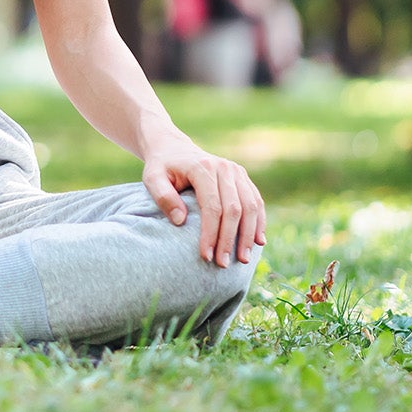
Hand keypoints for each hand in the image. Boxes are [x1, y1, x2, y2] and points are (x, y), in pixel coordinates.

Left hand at [140, 136, 266, 268]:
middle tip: (223, 264)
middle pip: (234, 208)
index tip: (206, 256)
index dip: (211, 233)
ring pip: (250, 206)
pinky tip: (258, 242)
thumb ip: (163, 197)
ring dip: (248, 235)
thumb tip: (181, 220)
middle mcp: (224, 168)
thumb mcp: (152, 178)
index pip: (212, 205)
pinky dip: (259, 222)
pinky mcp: (242, 177)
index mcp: (202, 167)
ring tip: (243, 259)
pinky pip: (256, 201)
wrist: (174, 148)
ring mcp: (236, 171)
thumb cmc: (161, 167)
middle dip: (229, 239)